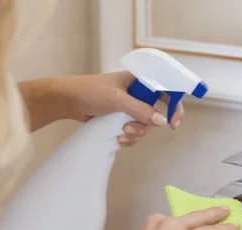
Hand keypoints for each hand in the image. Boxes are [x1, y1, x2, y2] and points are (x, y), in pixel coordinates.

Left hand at [60, 72, 184, 146]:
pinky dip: (128, 138)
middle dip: (145, 126)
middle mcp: (137, 93)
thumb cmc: (90, 91)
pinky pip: (133, 132)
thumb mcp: (118, 100)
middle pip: (156, 114)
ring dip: (135, 134)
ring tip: (121, 133)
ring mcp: (129, 107)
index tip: (173, 123)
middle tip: (132, 129)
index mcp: (140, 80)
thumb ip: (141, 110)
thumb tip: (161, 121)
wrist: (67, 101)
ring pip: (144, 126)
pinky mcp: (121, 119)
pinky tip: (118, 138)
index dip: (174, 106)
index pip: (167, 91)